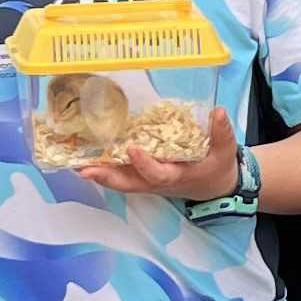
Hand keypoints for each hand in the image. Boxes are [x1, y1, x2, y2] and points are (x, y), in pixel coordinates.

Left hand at [80, 102, 240, 202]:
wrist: (215, 188)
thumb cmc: (217, 168)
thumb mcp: (225, 152)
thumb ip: (222, 133)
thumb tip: (218, 112)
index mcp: (176, 176)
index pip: (157, 174)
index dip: (144, 164)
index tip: (133, 149)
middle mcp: (157, 182)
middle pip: (128, 184)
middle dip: (107, 177)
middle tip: (85, 169)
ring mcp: (147, 181)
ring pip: (120, 181)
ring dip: (99, 173)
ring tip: (75, 163)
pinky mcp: (142, 176)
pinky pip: (120, 175)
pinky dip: (103, 168)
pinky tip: (85, 158)